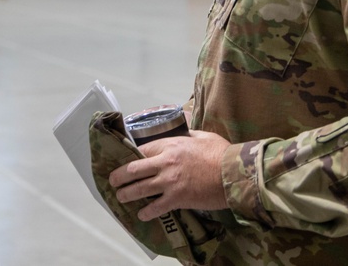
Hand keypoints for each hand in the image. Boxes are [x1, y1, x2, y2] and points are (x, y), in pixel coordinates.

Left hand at [108, 130, 230, 221]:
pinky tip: (141, 214)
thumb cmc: (221, 153)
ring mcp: (169, 182)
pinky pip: (156, 207)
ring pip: (139, 189)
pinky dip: (146, 212)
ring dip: (127, 194)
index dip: (130, 156)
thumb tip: (184, 133)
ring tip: (121, 197)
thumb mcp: (202, 136)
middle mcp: (165, 163)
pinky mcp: (177, 199)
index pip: (142, 150)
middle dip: (119, 176)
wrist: (234, 174)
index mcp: (171, 145)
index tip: (124, 161)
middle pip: (133, 169)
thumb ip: (189, 135)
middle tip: (113, 180)